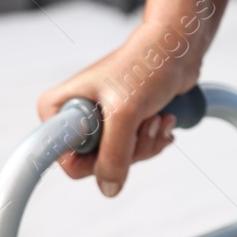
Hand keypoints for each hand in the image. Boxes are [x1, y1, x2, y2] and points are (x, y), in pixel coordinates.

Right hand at [36, 0, 236, 196]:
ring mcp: (99, 123)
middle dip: (128, 150)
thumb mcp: (125, 114)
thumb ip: (114, 155)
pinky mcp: (122, 125)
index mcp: (58, 109)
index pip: (62, 158)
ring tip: (156, 118)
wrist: (178, 47)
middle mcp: (74, 117)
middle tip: (143, 123)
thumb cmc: (147, 65)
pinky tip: (163, 120)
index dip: (88, 157)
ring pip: (119, 161)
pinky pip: (135, 152)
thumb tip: (109, 189)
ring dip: (146, 144)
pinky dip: (153, 140)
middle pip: (96, 164)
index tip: (111, 138)